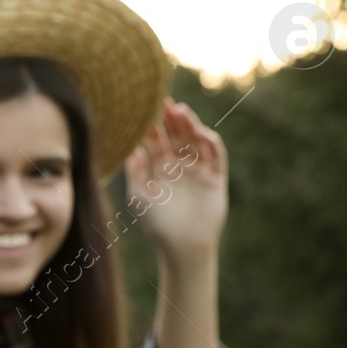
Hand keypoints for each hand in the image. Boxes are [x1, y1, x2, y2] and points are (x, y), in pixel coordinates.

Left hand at [125, 98, 228, 257]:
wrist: (182, 246)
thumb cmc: (157, 223)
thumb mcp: (140, 196)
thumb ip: (135, 172)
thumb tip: (131, 147)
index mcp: (159, 168)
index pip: (156, 140)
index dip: (152, 125)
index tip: (144, 108)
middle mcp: (179, 165)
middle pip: (176, 135)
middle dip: (171, 119)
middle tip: (163, 102)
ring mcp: (198, 170)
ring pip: (196, 140)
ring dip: (190, 125)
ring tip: (181, 111)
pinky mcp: (215, 178)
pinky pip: (215, 156)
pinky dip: (210, 143)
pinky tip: (201, 133)